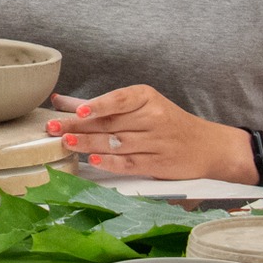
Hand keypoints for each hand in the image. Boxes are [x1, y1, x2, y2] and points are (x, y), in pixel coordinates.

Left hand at [46, 87, 254, 182]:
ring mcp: (156, 142)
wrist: (208, 146)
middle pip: (111, 122)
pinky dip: (109, 162)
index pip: (119, 99)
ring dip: (89, 143)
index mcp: (147, 98)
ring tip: (66, 142)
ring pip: (116, 143)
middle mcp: (153, 118)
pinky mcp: (157, 164)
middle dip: (79, 125)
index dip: (98, 105)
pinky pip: (129, 163)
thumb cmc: (167, 122)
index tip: (78, 110)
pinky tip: (92, 160)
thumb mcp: (141, 104)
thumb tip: (61, 101)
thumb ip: (101, 104)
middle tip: (53, 127)